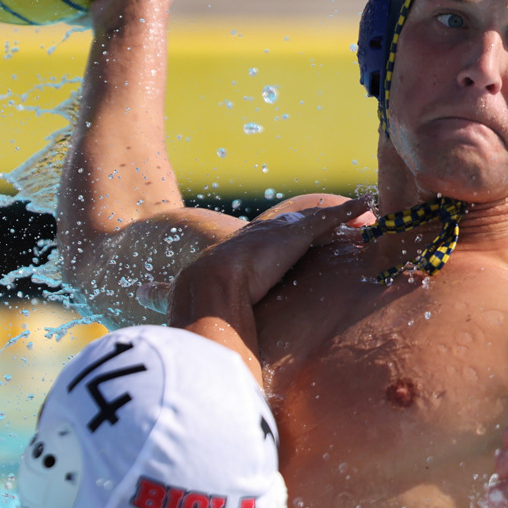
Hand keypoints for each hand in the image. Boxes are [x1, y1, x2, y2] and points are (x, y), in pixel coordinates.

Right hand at [165, 200, 366, 327]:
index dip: (273, 245)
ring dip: (336, 219)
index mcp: (238, 254)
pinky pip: (330, 221)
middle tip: (323, 228)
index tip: (280, 248)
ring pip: (313, 224)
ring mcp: (278, 235)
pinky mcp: (297, 235)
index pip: (259, 245)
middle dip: (306, 228)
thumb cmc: (198, 299)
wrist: (207, 286)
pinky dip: (348, 213)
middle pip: (289, 230)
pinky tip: (367, 208)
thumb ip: (163, 298)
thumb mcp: (185, 298)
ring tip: (359, 216)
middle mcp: (258, 239)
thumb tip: (141, 299)